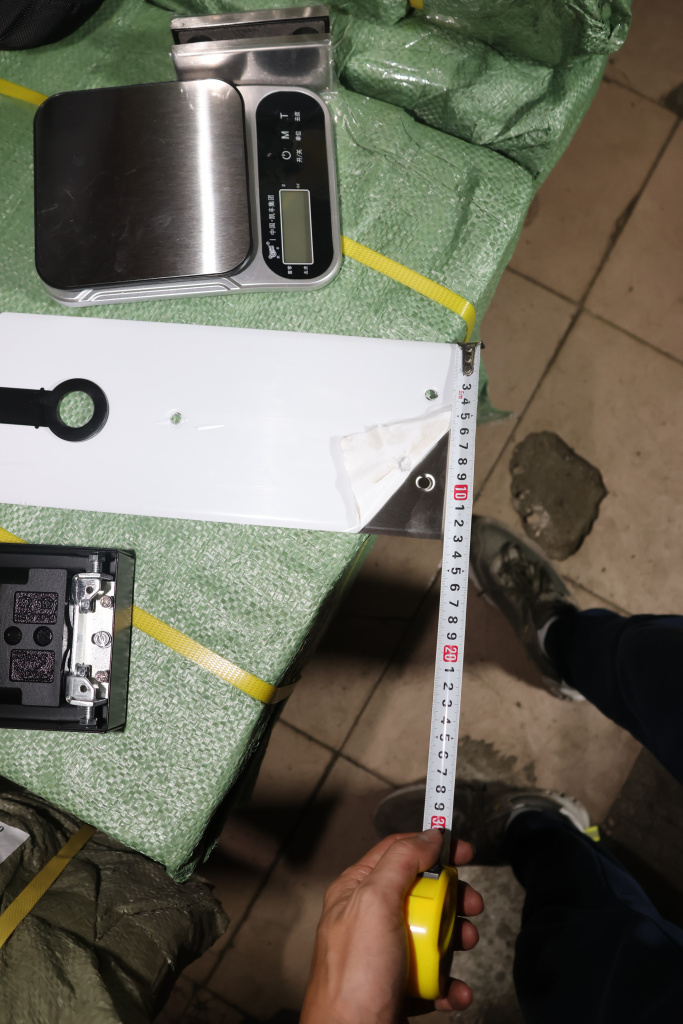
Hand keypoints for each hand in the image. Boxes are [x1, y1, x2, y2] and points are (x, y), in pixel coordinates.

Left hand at [300, 829, 482, 1023]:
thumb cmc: (353, 977)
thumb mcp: (375, 901)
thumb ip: (402, 861)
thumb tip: (428, 835)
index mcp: (357, 891)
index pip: (398, 852)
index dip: (432, 846)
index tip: (464, 851)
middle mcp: (370, 920)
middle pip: (422, 893)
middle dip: (453, 898)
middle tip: (472, 905)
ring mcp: (385, 955)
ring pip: (432, 935)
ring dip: (457, 940)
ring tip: (466, 946)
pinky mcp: (400, 988)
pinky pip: (434, 976)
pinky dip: (452, 983)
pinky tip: (456, 990)